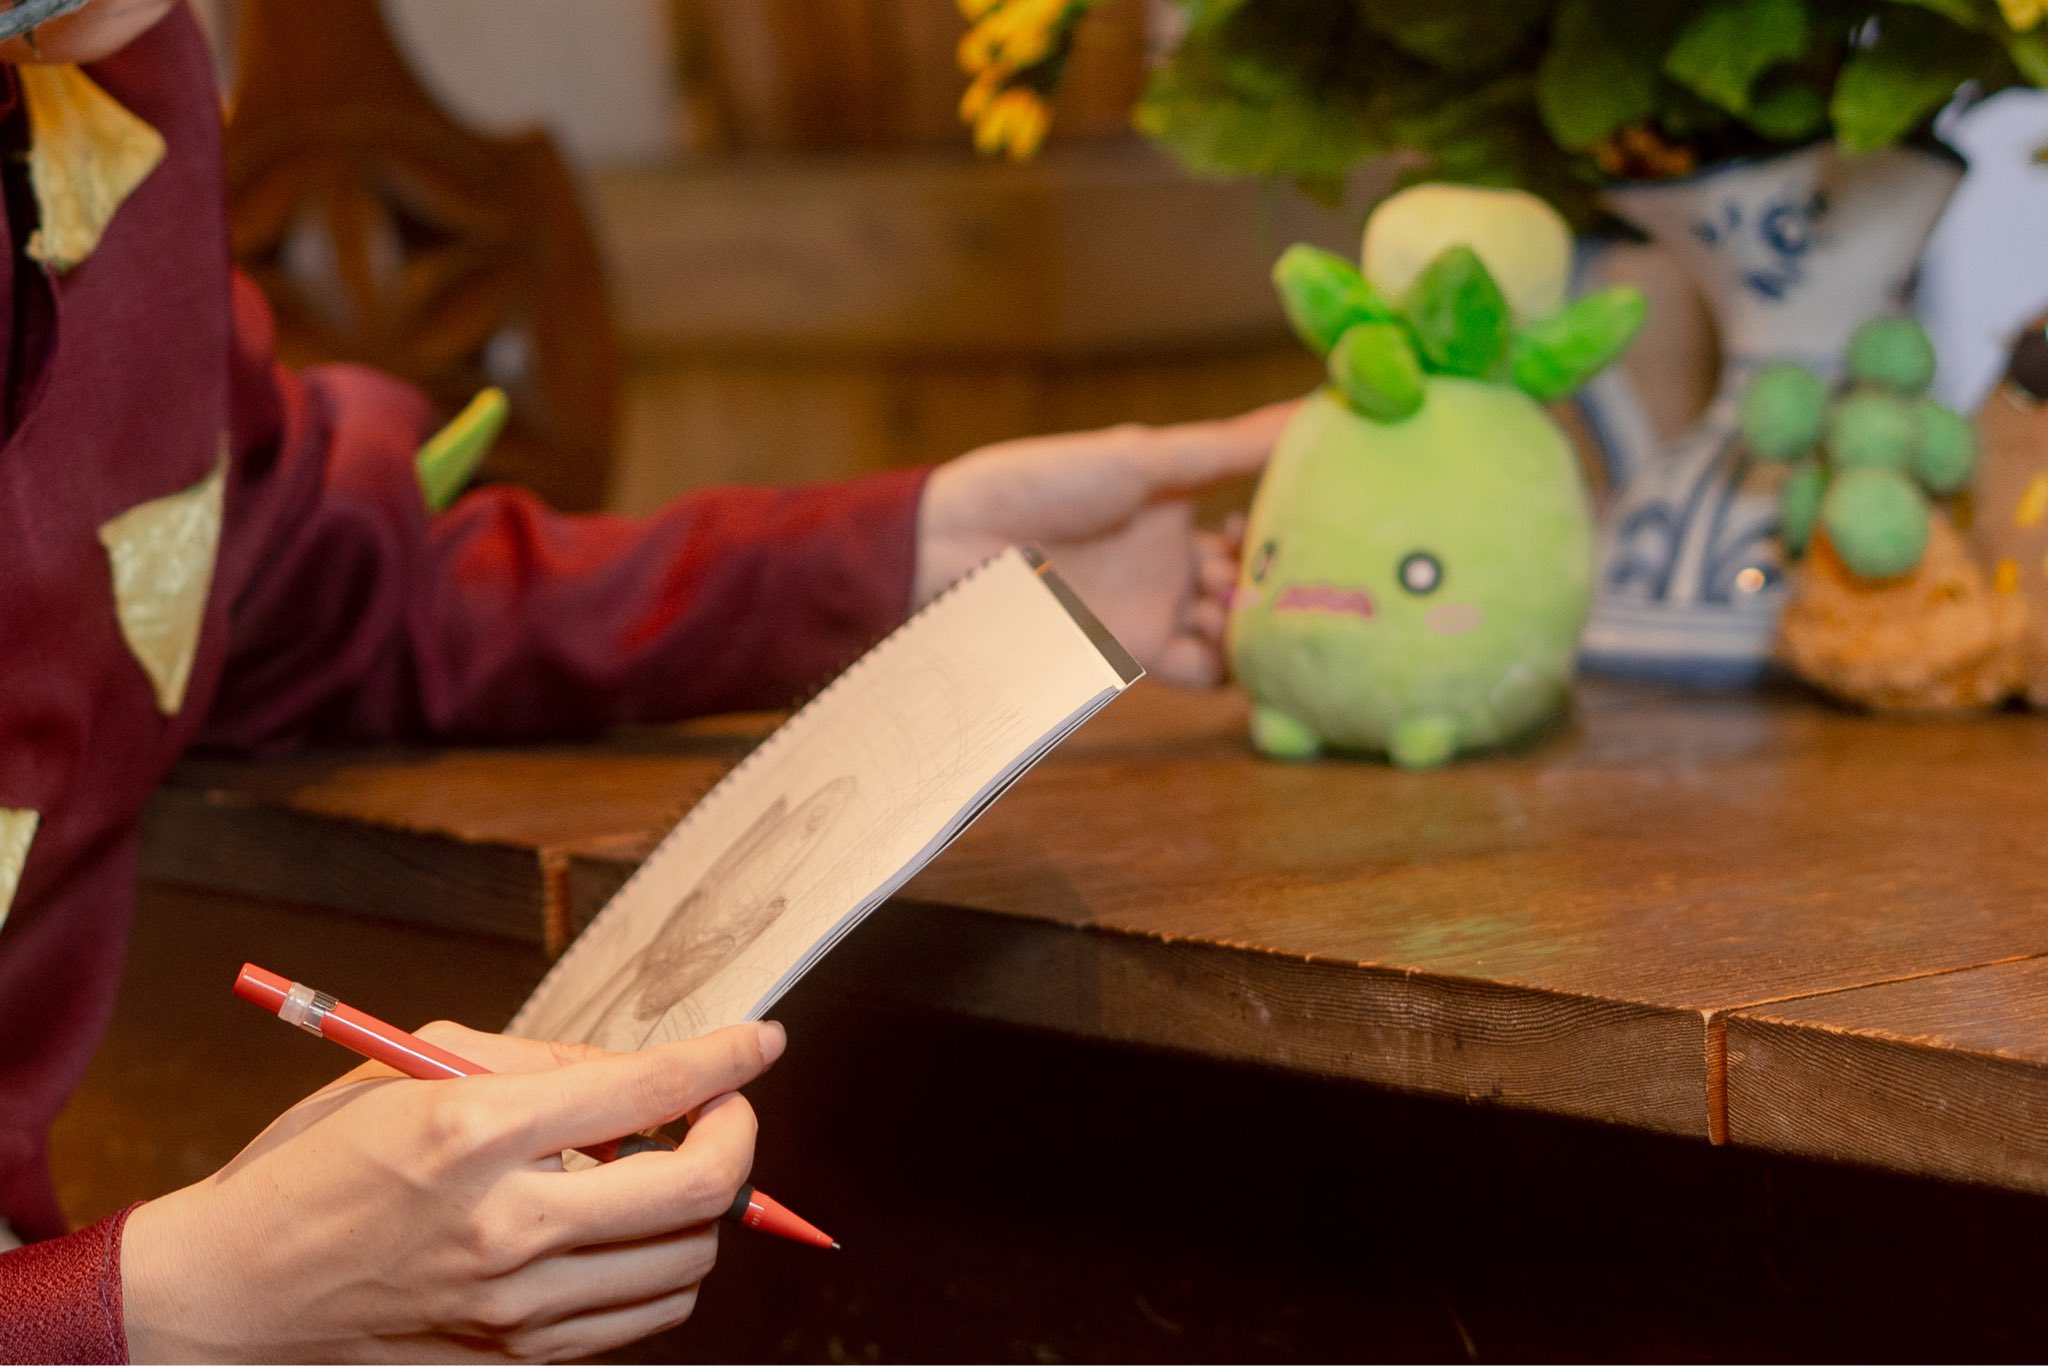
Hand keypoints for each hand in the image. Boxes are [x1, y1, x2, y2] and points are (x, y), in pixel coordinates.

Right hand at [120, 1020, 782, 1362]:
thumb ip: (535, 1061)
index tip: (762, 1043)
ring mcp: (516, 1308)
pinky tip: (627, 1233)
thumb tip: (632, 1070)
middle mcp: (508, 1226)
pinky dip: (659, 1269)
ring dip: (704, 1210)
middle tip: (723, 1110)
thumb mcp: (411, 1072)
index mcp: (477, 1134)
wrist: (233, 1296)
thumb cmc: (309, 1168)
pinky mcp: (516, 1360)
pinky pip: (637, 1319)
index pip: (649, 1089)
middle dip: (739, 1137)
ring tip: (666, 1171)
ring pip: (685, 1264)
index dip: (726, 1060)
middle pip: (696, 1189)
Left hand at [914, 402, 1296, 686]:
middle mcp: (1177, 559)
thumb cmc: (1042, 483)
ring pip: (1242, 628)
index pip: (1263, 520)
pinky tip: (1232, 640)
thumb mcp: (1145, 459)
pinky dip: (1232, 662)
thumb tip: (1315, 410)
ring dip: (1257, 618)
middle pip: (1259, 579)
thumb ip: (1229, 449)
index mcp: (1180, 502)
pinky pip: (1206, 671)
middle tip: (1295, 571)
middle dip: (1285, 578)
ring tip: (1245, 601)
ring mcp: (1159, 607)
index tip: (1322, 516)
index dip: (1295, 523)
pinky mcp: (1137, 653)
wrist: (955, 548)